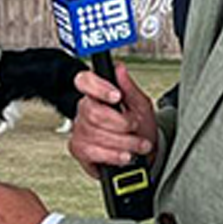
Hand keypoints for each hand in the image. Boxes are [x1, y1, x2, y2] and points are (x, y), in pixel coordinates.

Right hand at [68, 62, 156, 178]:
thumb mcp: (141, 106)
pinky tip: (124, 155)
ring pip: (95, 134)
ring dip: (123, 142)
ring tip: (138, 145)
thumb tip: (119, 68)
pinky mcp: (79, 150)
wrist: (143, 155)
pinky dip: (113, 155)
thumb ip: (130, 88)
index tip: (117, 96)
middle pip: (93, 112)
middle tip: (135, 127)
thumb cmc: (140, 128)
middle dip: (120, 123)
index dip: (98, 87)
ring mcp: (79, 130)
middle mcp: (84, 110)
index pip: (84, 81)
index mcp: (97, 94)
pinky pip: (93, 152)